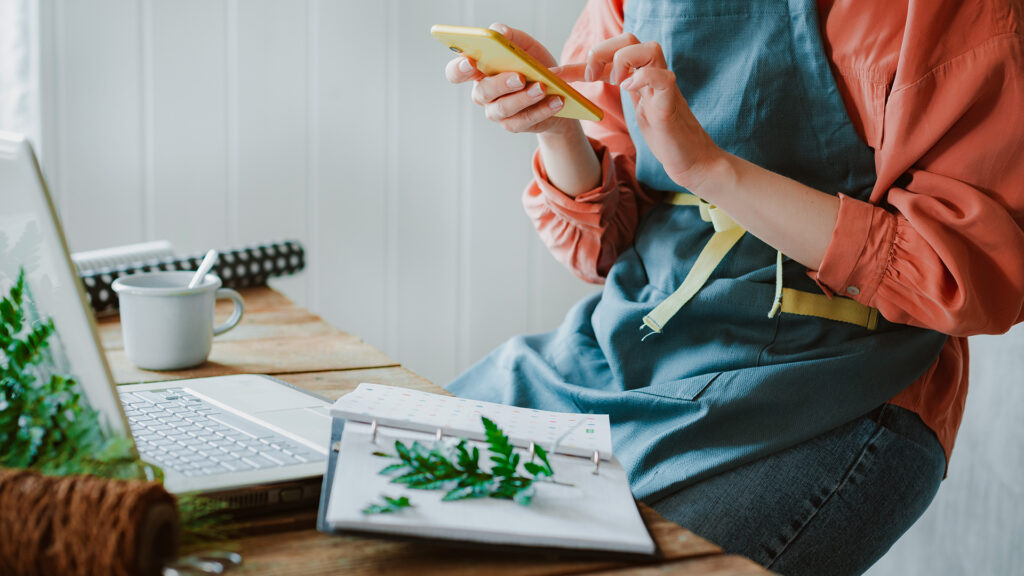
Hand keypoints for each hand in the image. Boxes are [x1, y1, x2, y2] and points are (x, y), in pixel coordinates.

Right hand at [444, 23, 576, 135]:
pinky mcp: (513, 125)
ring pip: (504, 108)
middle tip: (520, 77)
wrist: (555, 91)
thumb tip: (500, 33)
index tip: (470, 62)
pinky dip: (542, 110)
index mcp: (478, 71)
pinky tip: (556, 100)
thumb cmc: (533, 65)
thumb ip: (510, 36)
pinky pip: (525, 120)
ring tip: (542, 88)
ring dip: (524, 98)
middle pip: (483, 91)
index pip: (456, 72)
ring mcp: (496, 112)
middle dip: (501, 83)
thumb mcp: (524, 45)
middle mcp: (482, 93)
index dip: (459, 69)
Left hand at [571, 34, 722, 190]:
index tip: (554, 74)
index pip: (609, 56)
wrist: (689, 158)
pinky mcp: (671, 100)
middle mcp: (653, 73)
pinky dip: (643, 77)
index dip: (578, 63)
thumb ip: (620, 95)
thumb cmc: (663, 136)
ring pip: (648, 47)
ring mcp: (664, 84)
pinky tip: (629, 89)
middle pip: (629, 38)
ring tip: (615, 83)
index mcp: (640, 75)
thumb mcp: (635, 111)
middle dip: (602, 51)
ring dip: (624, 60)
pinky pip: (661, 76)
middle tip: (591, 78)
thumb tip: (588, 90)